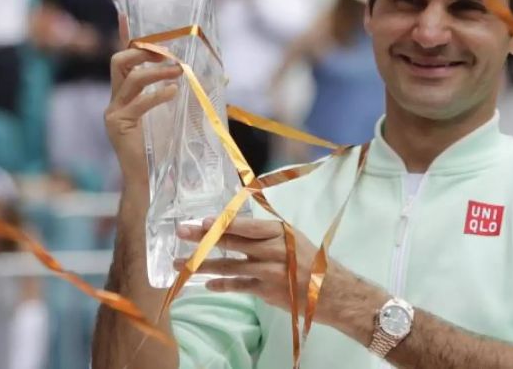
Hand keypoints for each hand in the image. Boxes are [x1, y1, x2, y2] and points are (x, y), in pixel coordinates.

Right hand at [104, 18, 182, 187]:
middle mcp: (116, 99)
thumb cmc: (166, 150)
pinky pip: (137, 101)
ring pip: (130, 77)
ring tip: (179, 72)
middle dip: (144, 52)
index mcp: (127, 93)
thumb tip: (223, 73)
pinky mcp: (117, 124)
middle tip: (169, 54)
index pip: (124, 58)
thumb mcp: (181, 115)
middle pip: (119, 60)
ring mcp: (114, 111)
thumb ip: (194, 93)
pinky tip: (173, 92)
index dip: (124, 35)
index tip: (125, 13)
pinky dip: (157, 94)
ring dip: (156, 70)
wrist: (152, 182)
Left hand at [174, 217, 385, 328]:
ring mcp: (269, 270)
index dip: (220, 223)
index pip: (245, 225)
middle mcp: (273, 248)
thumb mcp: (293, 238)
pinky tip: (207, 285)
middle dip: (202, 237)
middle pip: (231, 241)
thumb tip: (236, 224)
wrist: (332, 291)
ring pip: (229, 265)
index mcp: (279, 231)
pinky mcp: (266, 290)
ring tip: (180, 265)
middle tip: (180, 233)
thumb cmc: (311, 262)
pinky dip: (221, 285)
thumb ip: (267, 233)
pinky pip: (238, 286)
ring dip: (202, 264)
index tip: (200, 221)